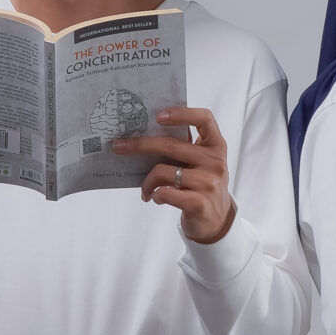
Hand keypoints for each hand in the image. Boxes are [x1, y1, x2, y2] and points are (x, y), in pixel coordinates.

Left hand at [115, 106, 235, 244]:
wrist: (217, 220)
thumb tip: (144, 135)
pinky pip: (165, 193)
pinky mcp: (199, 203)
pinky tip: (154, 198)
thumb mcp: (201, 163)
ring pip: (162, 171)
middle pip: (170, 145)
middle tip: (118, 146)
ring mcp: (208, 183)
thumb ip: (185, 149)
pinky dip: (155, 195)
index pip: (204, 119)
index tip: (158, 116)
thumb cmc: (202, 185)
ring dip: (146, 182)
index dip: (181, 113)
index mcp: (216, 146)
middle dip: (139, 145)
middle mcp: (215, 162)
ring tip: (145, 189)